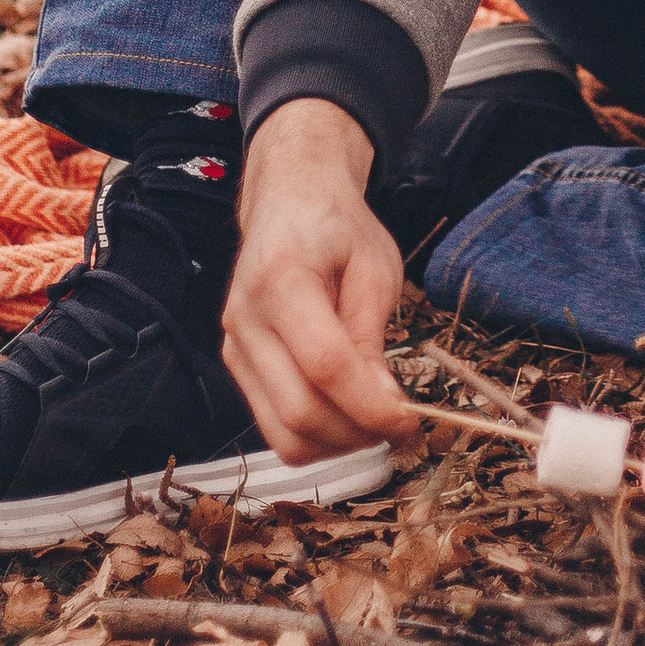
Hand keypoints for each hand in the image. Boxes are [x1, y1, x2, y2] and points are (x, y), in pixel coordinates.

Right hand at [222, 98, 417, 462]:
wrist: (289, 200)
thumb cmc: (337, 227)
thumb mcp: (374, 266)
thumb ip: (372, 333)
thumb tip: (383, 402)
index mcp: (282, 280)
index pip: (326, 367)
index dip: (371, 406)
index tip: (410, 419)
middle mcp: (246, 319)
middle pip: (299, 412)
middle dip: (358, 433)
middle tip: (400, 423)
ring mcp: (235, 346)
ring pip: (281, 434)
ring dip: (336, 445)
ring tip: (374, 420)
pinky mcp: (236, 364)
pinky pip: (273, 425)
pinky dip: (314, 435)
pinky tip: (346, 412)